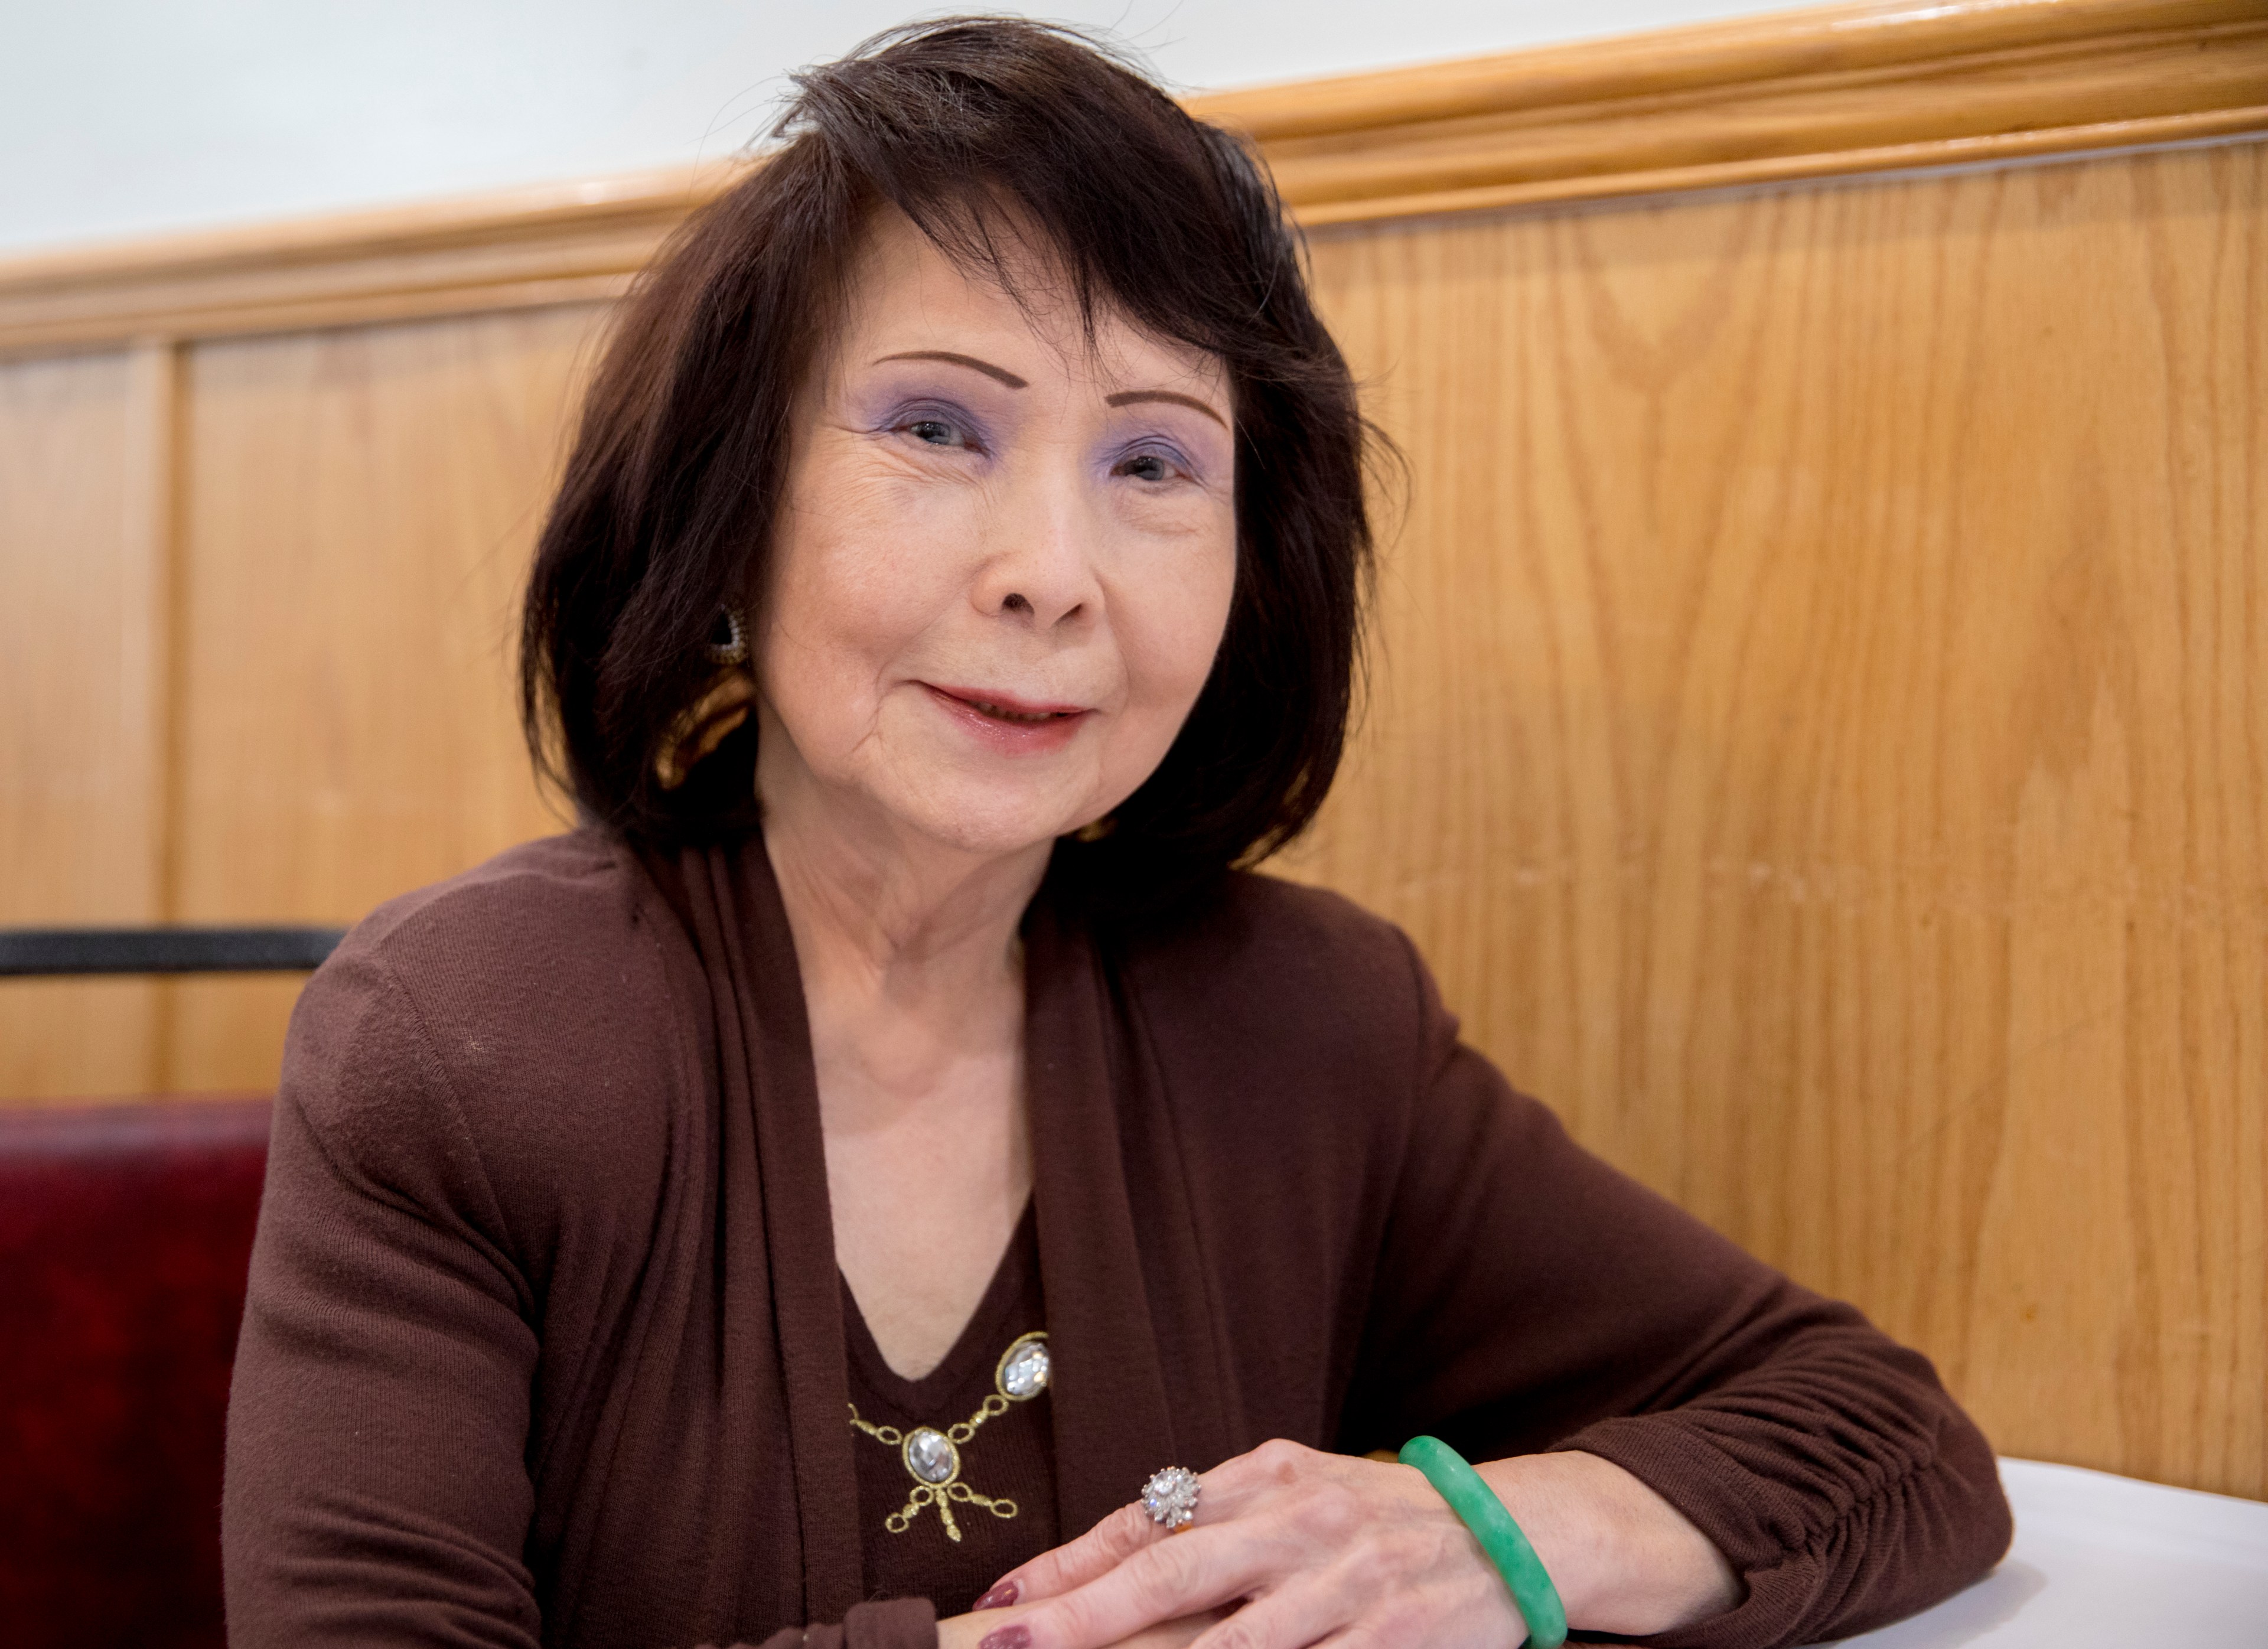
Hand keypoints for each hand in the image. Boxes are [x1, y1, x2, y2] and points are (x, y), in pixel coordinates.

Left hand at [963, 1440, 1738, 1648]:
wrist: (1514, 1531)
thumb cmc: (1384, 1517)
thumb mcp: (1302, 1491)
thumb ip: (1223, 1519)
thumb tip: (1114, 1564)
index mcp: (1271, 1475)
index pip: (1149, 1521)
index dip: (1069, 1564)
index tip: (1002, 1604)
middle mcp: (1302, 1521)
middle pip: (1171, 1571)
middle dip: (1082, 1615)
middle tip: (1010, 1645)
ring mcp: (1347, 1582)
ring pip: (1232, 1643)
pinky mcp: (1389, 1636)